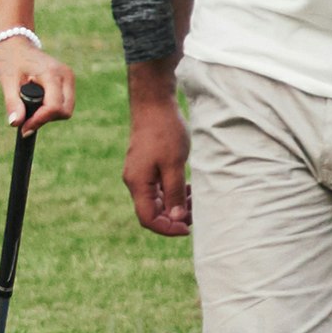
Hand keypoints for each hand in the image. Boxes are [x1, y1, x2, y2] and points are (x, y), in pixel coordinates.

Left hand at [0, 37, 75, 132]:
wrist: (16, 44)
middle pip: (65, 111)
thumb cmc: (10, 60)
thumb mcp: (7, 81)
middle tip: (27, 117)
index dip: (39, 121)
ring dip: (49, 114)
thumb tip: (16, 124)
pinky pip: (64, 104)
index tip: (23, 128)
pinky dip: (52, 109)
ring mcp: (69, 78)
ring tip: (30, 104)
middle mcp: (65, 75)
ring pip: (66, 110)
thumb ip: (12, 103)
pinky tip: (37, 101)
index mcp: (52, 73)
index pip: (54, 107)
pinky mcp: (68, 82)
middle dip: (46, 119)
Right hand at [123, 96, 190, 237]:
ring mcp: (140, 173)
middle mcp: (135, 181)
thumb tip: (176, 218)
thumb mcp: (174, 164)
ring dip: (175, 205)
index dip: (167, 228)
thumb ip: (174, 193)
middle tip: (196, 213)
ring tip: (195, 200)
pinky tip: (187, 188)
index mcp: (138, 183)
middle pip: (152, 212)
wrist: (153, 104)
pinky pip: (158, 188)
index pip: (148, 219)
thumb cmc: (164, 132)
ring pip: (156, 200)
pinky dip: (172, 193)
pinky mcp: (146, 166)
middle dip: (174, 217)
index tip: (187, 227)